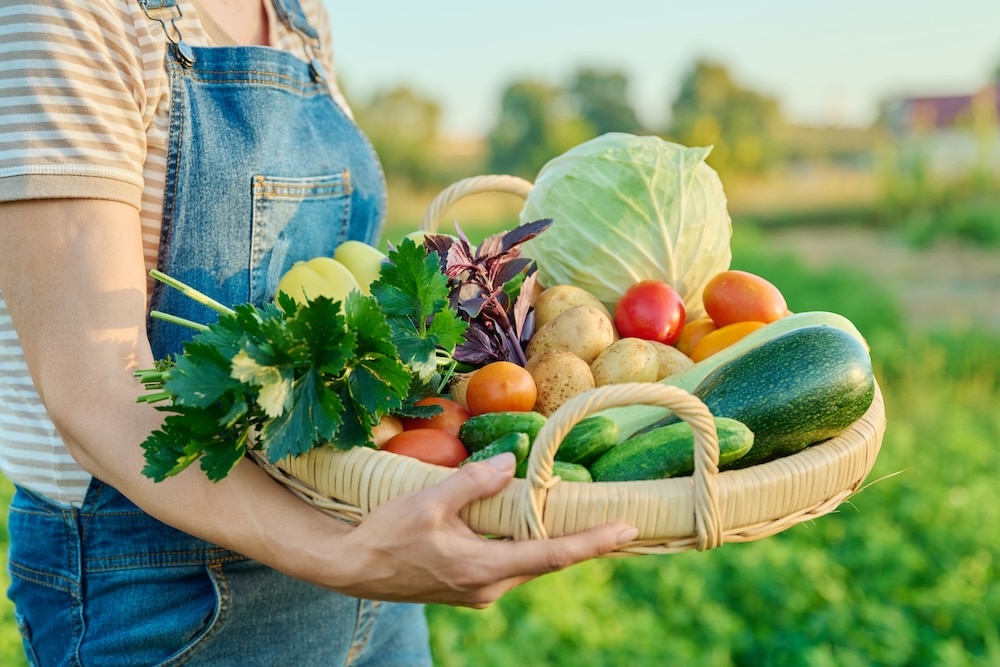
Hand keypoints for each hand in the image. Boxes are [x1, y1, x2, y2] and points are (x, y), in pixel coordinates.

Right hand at [331, 452, 637, 607]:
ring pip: (526, 562)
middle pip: (545, 561)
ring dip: (550, 540)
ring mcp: (478, 590)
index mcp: (483, 568)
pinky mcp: (467, 585)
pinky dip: (524, 543)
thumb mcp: (428, 501)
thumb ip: (473, 482)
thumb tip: (512, 462)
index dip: (592, 542)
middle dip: (580, 539)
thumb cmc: (386, 534)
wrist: (351, 569)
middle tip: (615, 516)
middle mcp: (488, 587)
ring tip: (579, 514)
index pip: (552, 556)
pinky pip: (508, 563)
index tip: (627, 530)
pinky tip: (527, 522)